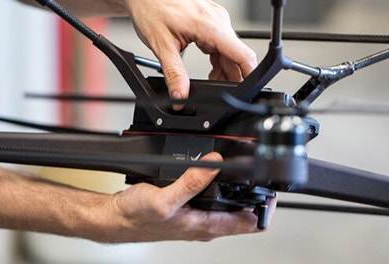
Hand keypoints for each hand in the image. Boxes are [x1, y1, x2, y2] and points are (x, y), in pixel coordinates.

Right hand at [101, 152, 273, 241]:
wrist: (116, 219)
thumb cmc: (136, 217)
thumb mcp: (164, 199)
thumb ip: (191, 183)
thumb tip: (216, 163)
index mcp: (206, 225)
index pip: (252, 223)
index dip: (266, 207)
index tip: (271, 188)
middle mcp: (206, 224)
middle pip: (245, 215)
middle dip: (258, 197)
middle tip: (264, 174)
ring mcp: (198, 218)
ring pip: (231, 208)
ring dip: (242, 194)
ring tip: (247, 172)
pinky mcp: (189, 209)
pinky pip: (214, 200)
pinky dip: (223, 188)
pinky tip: (217, 174)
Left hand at [118, 0, 257, 100]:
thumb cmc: (150, 8)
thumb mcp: (160, 46)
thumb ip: (174, 74)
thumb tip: (180, 96)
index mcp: (209, 24)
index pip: (242, 53)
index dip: (250, 74)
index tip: (248, 90)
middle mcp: (218, 19)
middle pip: (237, 55)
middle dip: (231, 76)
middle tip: (214, 89)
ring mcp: (217, 18)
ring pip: (230, 51)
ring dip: (223, 68)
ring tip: (209, 79)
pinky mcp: (213, 19)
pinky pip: (223, 43)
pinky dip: (218, 58)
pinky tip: (210, 66)